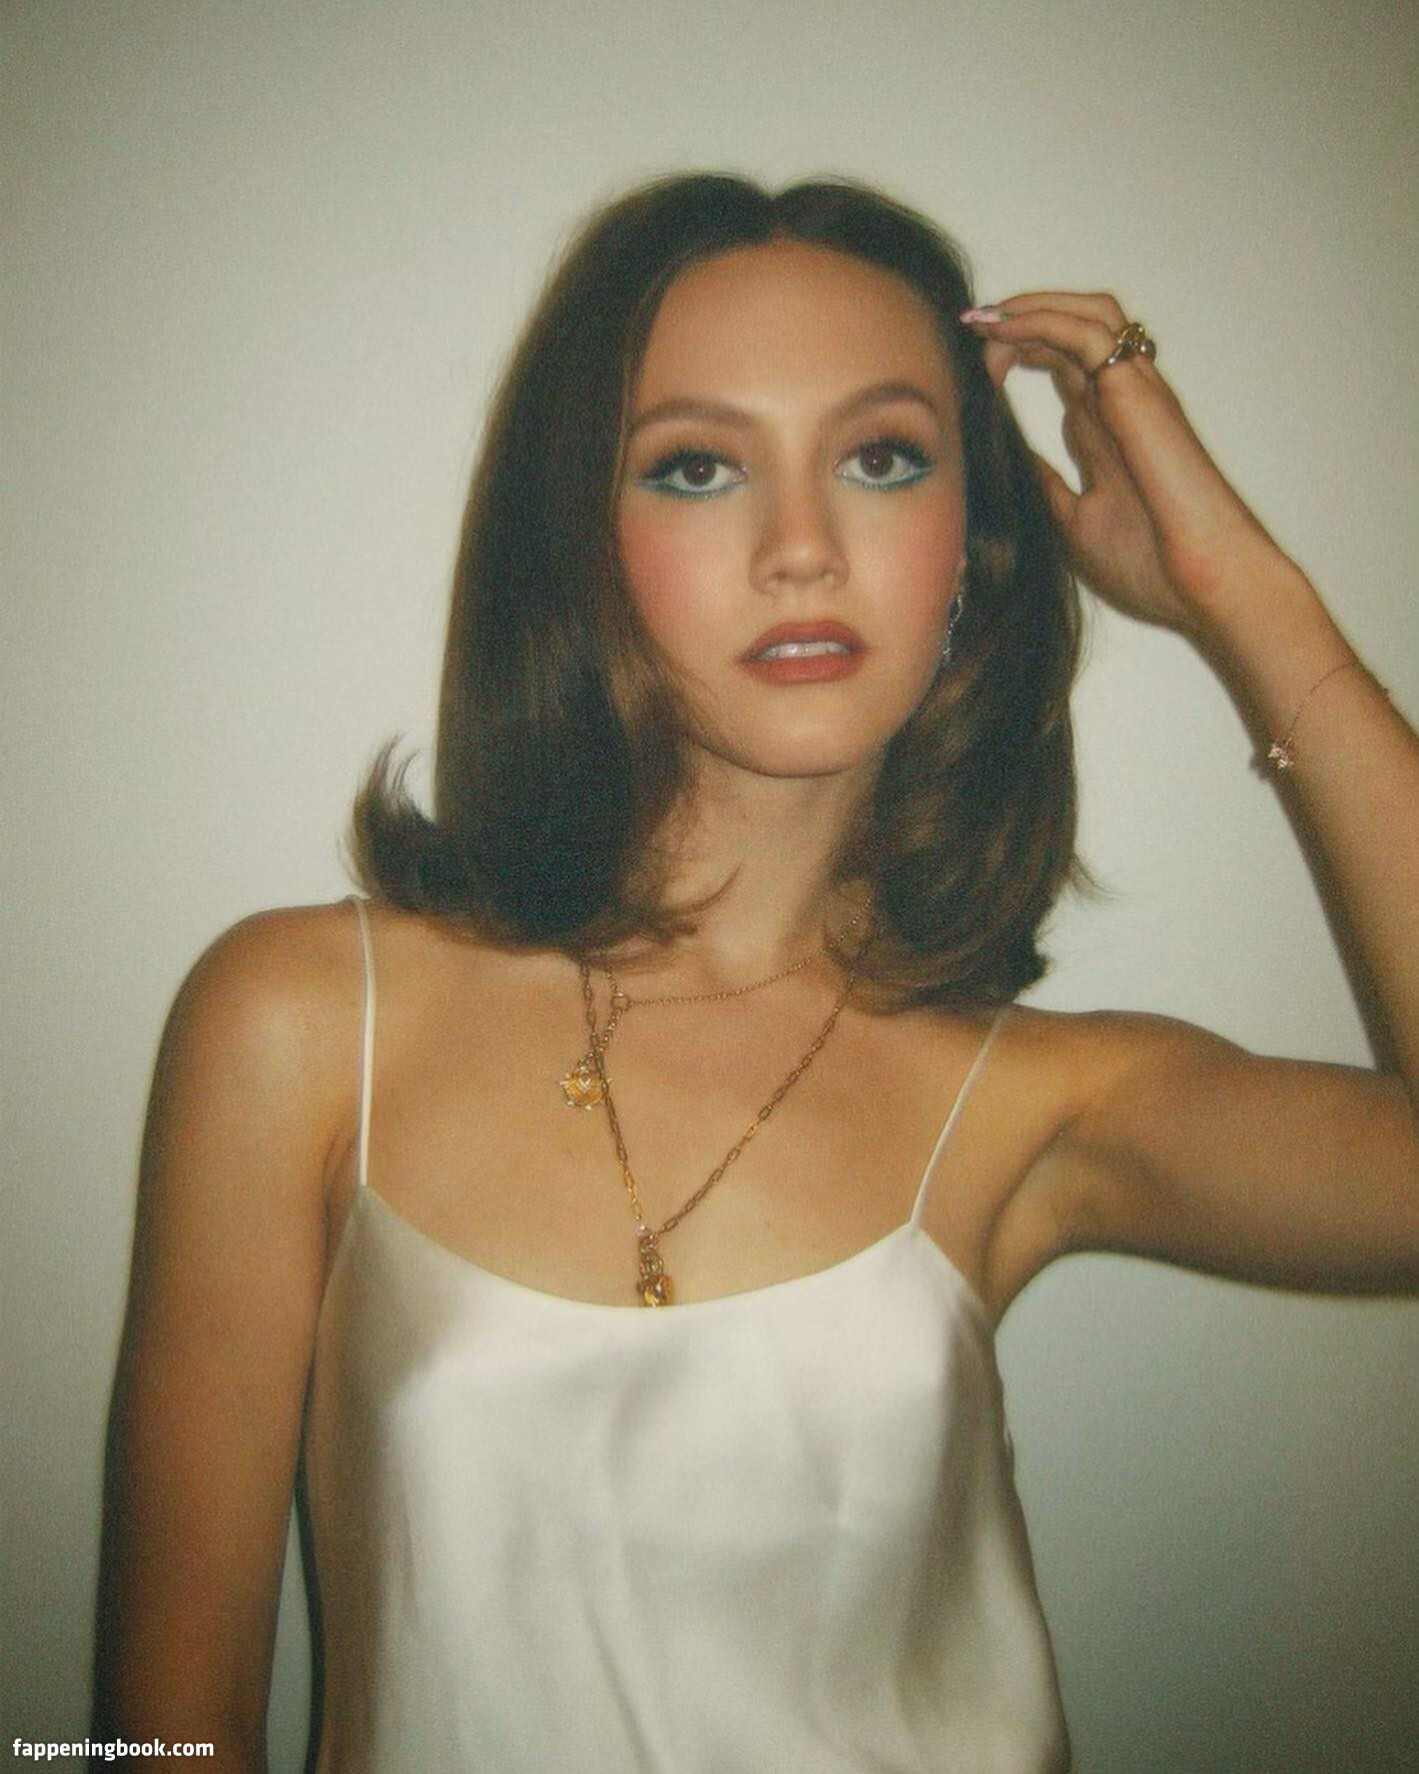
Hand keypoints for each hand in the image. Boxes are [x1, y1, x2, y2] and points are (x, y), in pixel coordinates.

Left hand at [964, 292, 1292, 631]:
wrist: (1196, 582)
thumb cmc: (1150, 566)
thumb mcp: (1072, 522)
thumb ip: (1047, 485)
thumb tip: (1013, 462)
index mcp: (1104, 430)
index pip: (1059, 365)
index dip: (1015, 351)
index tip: (967, 363)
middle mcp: (1118, 402)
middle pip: (1068, 332)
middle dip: (1015, 321)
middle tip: (966, 329)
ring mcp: (1131, 392)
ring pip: (1085, 315)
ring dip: (1029, 309)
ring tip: (981, 321)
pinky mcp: (1136, 391)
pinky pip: (1088, 333)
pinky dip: (1043, 320)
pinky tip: (1002, 330)